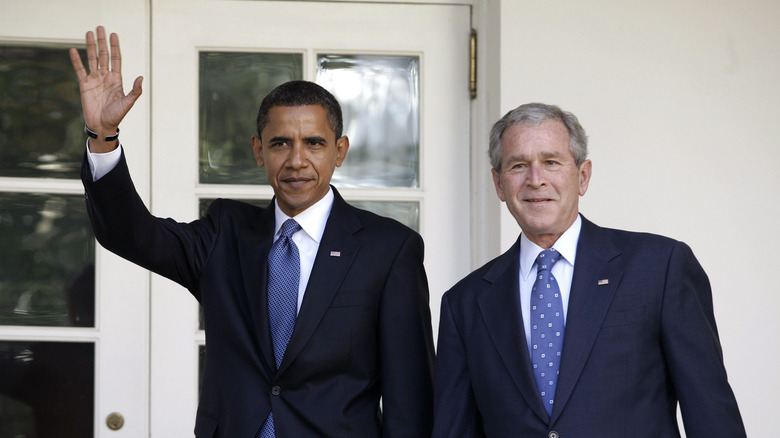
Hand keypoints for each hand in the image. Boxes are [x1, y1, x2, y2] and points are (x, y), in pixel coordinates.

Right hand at [69, 26, 142, 152]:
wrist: (102, 125)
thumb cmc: (116, 116)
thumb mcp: (128, 103)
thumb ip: (135, 91)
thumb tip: (141, 77)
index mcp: (117, 79)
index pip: (116, 58)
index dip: (115, 47)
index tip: (114, 34)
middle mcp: (106, 76)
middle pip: (103, 55)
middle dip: (102, 42)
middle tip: (100, 27)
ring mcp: (94, 79)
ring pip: (92, 59)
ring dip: (90, 46)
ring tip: (89, 33)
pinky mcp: (84, 85)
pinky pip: (79, 70)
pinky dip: (76, 60)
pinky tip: (73, 50)